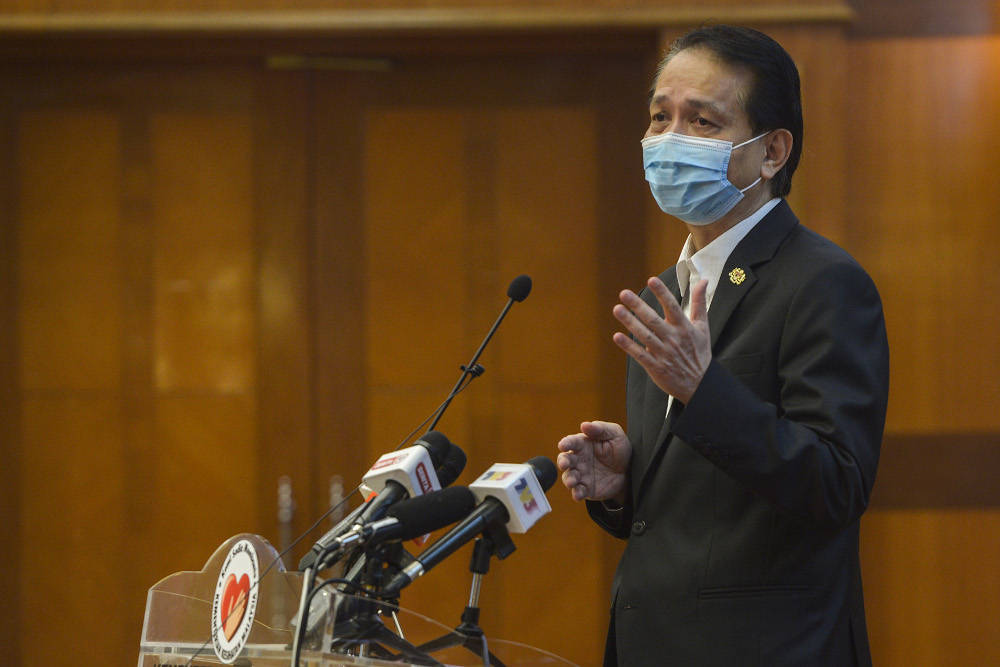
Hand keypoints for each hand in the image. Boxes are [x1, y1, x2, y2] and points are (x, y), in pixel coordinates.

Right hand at [556, 421, 631, 502]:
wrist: (630, 472)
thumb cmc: (619, 450)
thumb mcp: (614, 435)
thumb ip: (600, 429)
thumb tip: (584, 425)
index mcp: (583, 444)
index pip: (572, 442)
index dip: (566, 443)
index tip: (562, 445)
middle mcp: (579, 459)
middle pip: (565, 459)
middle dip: (562, 462)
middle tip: (564, 464)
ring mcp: (581, 475)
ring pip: (569, 477)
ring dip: (568, 479)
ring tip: (572, 482)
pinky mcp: (587, 489)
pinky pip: (578, 491)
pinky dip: (576, 493)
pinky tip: (579, 494)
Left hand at [612, 276, 711, 403]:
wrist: (700, 385)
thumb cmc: (699, 352)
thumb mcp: (703, 327)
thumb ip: (699, 303)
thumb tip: (703, 280)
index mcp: (684, 328)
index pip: (672, 307)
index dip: (662, 293)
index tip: (651, 280)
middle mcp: (673, 339)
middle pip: (653, 320)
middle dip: (638, 306)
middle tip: (623, 293)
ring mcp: (664, 354)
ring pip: (644, 336)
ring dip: (630, 323)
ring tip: (617, 309)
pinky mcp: (656, 367)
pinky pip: (640, 355)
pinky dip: (629, 347)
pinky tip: (617, 337)